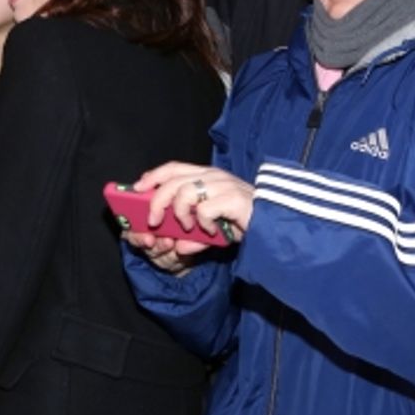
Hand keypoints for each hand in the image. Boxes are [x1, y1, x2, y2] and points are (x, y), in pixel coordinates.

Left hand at [133, 161, 254, 259]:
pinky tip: (211, 230)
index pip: (174, 167)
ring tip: (188, 227)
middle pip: (173, 180)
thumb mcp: (213, 228)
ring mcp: (224, 185)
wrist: (276, 226)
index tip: (137, 188)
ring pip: (184, 192)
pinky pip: (204, 209)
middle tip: (154, 220)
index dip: (153, 176)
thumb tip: (178, 247)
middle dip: (157, 201)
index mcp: (207, 176)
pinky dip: (202, 223)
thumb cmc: (244, 223)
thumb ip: (194, 235)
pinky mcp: (232, 199)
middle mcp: (214, 176)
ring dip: (180, 213)